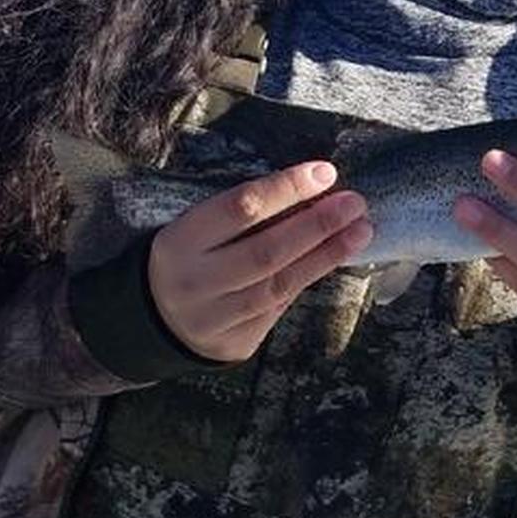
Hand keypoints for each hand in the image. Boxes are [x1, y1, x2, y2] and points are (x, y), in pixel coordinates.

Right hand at [147, 161, 372, 361]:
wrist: (156, 317)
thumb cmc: (190, 257)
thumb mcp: (199, 228)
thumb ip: (246, 214)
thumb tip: (313, 191)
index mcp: (180, 242)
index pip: (241, 208)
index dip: (287, 189)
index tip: (326, 173)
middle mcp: (195, 283)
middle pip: (267, 251)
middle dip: (317, 225)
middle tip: (354, 204)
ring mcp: (214, 319)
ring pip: (280, 285)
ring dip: (326, 256)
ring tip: (360, 232)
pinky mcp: (234, 344)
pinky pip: (278, 308)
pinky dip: (307, 280)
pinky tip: (332, 259)